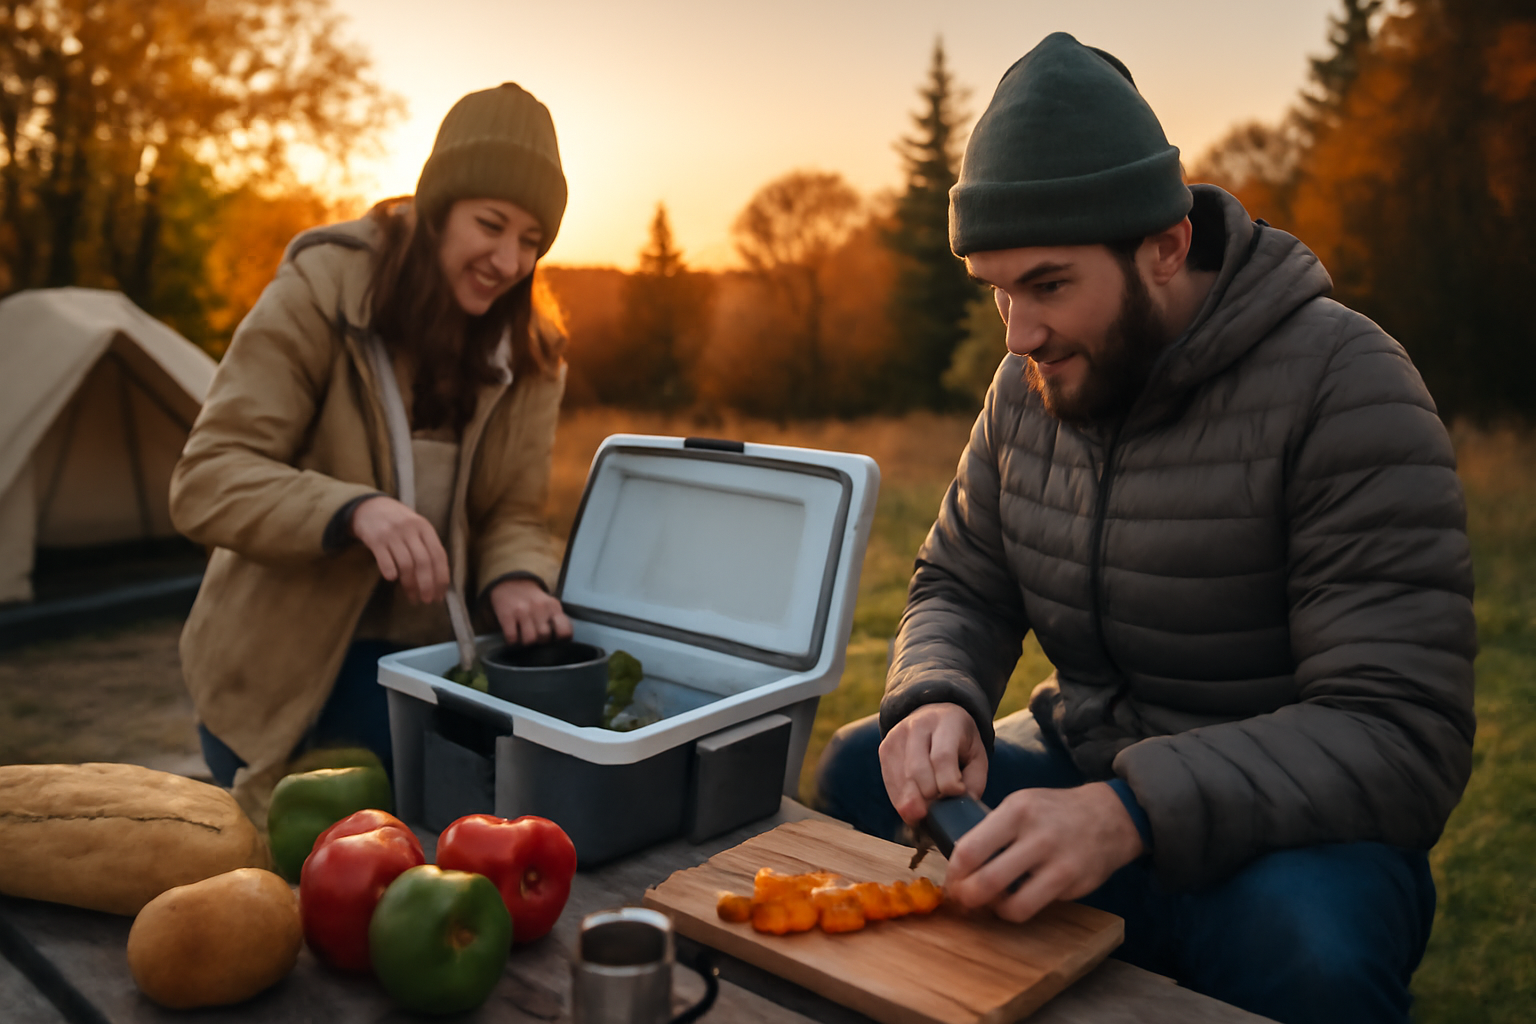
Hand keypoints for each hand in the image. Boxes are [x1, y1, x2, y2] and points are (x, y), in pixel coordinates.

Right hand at [350, 496, 449, 603]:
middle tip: (427, 600)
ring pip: (406, 564)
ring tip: (411, 596)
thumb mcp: (417, 528)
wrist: (369, 507)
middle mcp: (411, 530)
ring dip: (410, 584)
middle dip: (427, 585)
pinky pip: (385, 561)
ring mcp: (393, 534)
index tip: (440, 594)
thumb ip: (427, 547)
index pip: (439, 555)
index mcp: (425, 528)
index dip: (441, 577)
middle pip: (424, 562)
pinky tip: (392, 580)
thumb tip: (438, 580)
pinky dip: (390, 573)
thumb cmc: (398, 523)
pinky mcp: (375, 539)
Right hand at [490, 578, 572, 645]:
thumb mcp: (550, 605)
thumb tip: (563, 640)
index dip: (561, 640)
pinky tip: (514, 636)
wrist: (511, 582)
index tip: (555, 640)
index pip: (564, 631)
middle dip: (541, 641)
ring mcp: (522, 611)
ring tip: (525, 637)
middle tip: (537, 638)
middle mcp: (539, 608)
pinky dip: (513, 641)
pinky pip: (512, 638)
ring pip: (529, 640)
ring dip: (527, 643)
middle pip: (545, 636)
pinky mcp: (507, 615)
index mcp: (553, 607)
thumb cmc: (533, 599)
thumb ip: (557, 620)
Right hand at [877, 703, 988, 825]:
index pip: (942, 758)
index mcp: (947, 723)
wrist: (936, 715)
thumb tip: (958, 808)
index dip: (949, 784)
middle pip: (918, 771)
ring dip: (914, 804)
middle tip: (942, 807)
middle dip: (930, 798)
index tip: (956, 794)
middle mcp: (918, 725)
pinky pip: (890, 782)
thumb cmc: (960, 743)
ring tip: (928, 812)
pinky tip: (914, 804)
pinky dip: (901, 800)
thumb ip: (973, 783)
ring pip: (902, 779)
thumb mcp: (977, 757)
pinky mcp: (885, 748)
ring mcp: (897, 735)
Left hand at [944, 782, 1144, 922]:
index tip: (951, 881)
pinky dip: (1014, 911)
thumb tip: (958, 862)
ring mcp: (1056, 862)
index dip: (953, 873)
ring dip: (991, 909)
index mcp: (1016, 810)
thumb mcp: (1020, 805)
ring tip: (988, 903)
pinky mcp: (1071, 883)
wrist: (1108, 817)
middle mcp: (1036, 835)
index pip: (969, 849)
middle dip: (965, 897)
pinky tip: (1012, 901)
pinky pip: (1031, 908)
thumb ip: (992, 829)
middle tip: (962, 899)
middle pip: (985, 881)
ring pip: (1009, 904)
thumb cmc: (1054, 812)